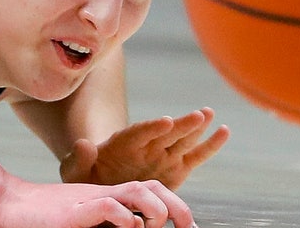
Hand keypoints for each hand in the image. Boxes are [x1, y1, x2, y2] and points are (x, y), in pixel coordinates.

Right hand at [0, 175, 194, 227]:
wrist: (5, 205)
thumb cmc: (42, 220)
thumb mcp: (84, 224)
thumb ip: (106, 225)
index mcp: (110, 198)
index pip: (152, 192)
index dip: (176, 206)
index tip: (188, 227)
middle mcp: (105, 195)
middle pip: (153, 188)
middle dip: (178, 208)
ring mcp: (90, 200)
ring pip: (137, 191)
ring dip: (156, 208)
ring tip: (156, 225)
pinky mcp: (73, 212)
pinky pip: (106, 206)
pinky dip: (123, 216)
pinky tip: (129, 226)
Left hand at [60, 108, 229, 190]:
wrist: (101, 184)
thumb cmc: (86, 176)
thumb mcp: (75, 170)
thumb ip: (79, 158)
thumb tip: (84, 144)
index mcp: (121, 144)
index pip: (138, 133)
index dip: (151, 128)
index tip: (166, 121)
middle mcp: (146, 145)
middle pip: (165, 133)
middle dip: (181, 125)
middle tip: (198, 115)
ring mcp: (162, 155)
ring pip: (182, 139)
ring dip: (196, 128)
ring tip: (209, 114)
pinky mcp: (176, 168)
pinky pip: (195, 156)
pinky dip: (210, 145)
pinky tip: (224, 131)